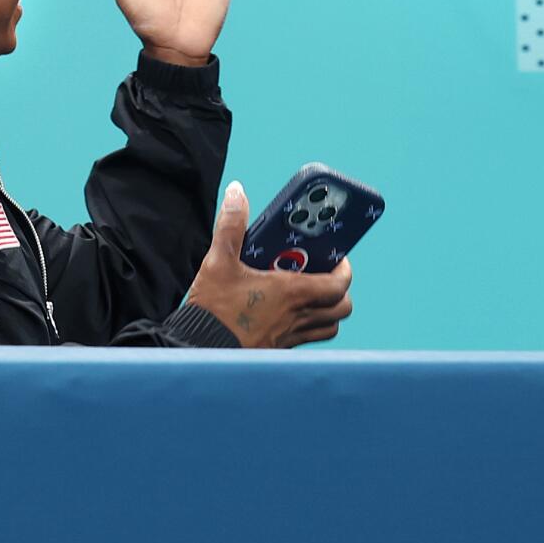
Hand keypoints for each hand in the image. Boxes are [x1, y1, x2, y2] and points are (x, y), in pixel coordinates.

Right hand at [183, 182, 353, 347]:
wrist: (198, 348)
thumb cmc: (213, 309)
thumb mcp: (219, 261)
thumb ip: (231, 225)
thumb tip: (237, 193)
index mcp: (293, 293)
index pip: (340, 283)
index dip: (344, 269)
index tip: (336, 256)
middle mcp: (298, 317)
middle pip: (341, 307)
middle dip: (339, 290)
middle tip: (323, 273)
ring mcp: (290, 336)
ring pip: (328, 326)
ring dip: (327, 310)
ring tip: (309, 293)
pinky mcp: (279, 349)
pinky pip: (307, 338)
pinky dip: (307, 326)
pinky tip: (286, 312)